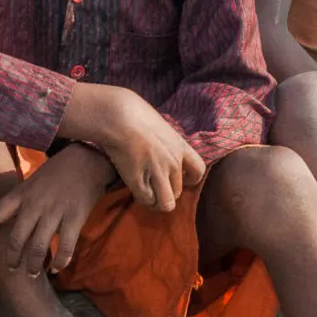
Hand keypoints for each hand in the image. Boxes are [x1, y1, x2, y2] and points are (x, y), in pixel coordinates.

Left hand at [0, 146, 112, 275]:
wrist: (86, 159)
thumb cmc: (57, 172)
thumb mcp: (32, 182)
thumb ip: (21, 201)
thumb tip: (9, 222)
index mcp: (21, 193)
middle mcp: (35, 204)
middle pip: (16, 239)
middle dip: (12, 259)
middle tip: (12, 269)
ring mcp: (55, 211)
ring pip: (38, 247)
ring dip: (33, 265)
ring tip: (32, 274)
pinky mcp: (74, 218)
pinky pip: (65, 247)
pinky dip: (60, 262)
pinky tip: (57, 268)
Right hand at [65, 85, 204, 210]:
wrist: (118, 116)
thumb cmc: (134, 113)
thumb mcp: (160, 126)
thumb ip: (166, 143)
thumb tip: (162, 151)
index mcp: (180, 146)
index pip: (198, 171)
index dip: (190, 179)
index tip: (179, 178)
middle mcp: (173, 162)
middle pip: (178, 191)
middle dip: (167, 191)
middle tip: (153, 185)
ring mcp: (158, 172)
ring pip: (166, 203)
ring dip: (156, 201)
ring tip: (146, 193)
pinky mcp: (139, 180)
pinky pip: (146, 200)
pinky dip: (141, 198)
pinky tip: (134, 188)